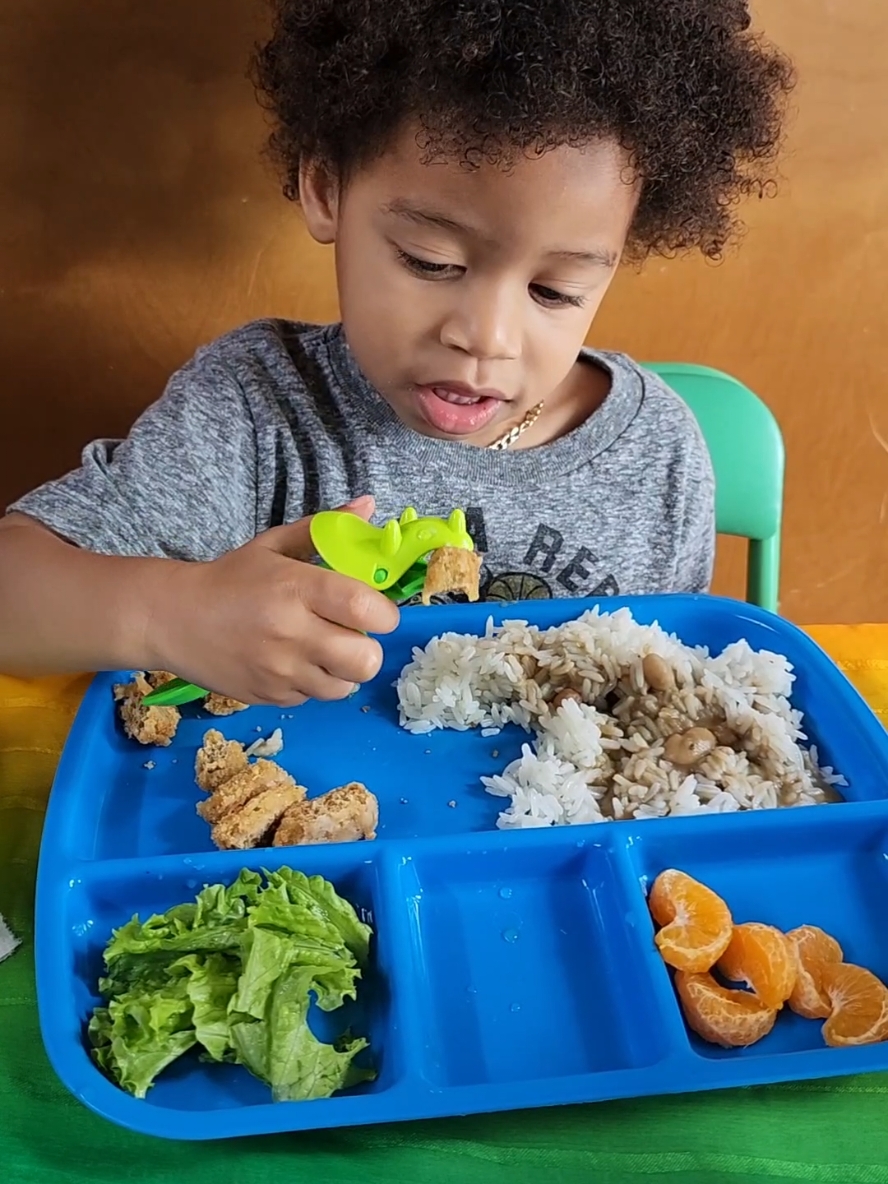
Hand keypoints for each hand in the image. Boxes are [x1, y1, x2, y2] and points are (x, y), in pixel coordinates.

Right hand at [151, 496, 399, 705]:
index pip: (366, 609)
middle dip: (368, 647)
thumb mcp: (274, 545)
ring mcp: (280, 671)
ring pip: (345, 687)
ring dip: (343, 669)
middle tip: (350, 634)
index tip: (375, 610)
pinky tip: (294, 662)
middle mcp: (291, 633)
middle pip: (366, 660)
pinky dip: (313, 682)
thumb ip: (326, 529)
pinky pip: (315, 698)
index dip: (383, 613)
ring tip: (323, 649)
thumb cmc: (231, 579)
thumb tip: (370, 505)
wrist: (173, 618)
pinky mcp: (270, 697)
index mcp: (296, 588)